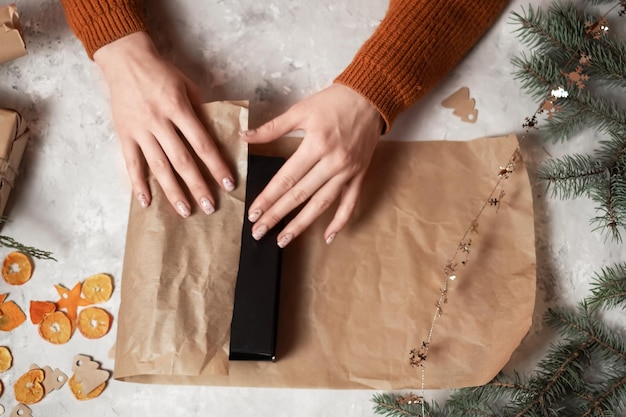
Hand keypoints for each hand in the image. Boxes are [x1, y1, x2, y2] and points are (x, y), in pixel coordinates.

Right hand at [94, 32, 234, 216]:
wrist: (125, 60)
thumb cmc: (162, 73)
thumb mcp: (188, 86)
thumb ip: (200, 112)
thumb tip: (215, 139)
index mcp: (178, 108)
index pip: (202, 144)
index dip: (216, 166)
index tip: (228, 184)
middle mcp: (159, 122)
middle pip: (182, 160)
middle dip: (198, 186)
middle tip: (210, 207)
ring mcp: (140, 130)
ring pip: (158, 166)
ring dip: (173, 191)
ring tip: (185, 211)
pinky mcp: (124, 134)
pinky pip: (131, 163)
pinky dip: (138, 183)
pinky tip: (146, 202)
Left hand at [240, 83, 382, 246]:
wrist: (371, 97)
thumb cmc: (334, 102)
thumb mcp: (301, 110)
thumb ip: (272, 128)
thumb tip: (245, 137)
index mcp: (316, 145)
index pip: (287, 178)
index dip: (268, 197)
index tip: (254, 212)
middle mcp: (333, 162)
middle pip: (300, 195)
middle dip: (277, 215)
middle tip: (259, 231)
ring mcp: (348, 172)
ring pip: (322, 204)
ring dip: (302, 224)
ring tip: (283, 239)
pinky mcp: (359, 175)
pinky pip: (350, 203)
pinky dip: (340, 221)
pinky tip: (327, 237)